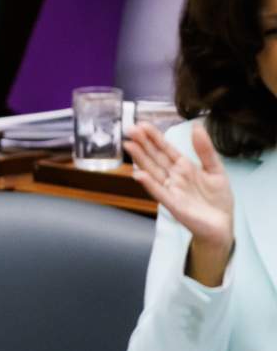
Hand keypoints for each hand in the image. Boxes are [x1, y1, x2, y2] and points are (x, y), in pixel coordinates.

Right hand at [125, 123, 234, 285]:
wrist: (222, 226)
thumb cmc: (218, 200)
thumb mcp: (216, 169)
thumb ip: (205, 149)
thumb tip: (198, 126)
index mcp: (183, 166)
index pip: (165, 148)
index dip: (154, 137)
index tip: (142, 124)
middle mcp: (173, 176)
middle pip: (155, 157)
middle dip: (142, 143)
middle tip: (129, 129)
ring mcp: (171, 189)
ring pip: (153, 171)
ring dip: (140, 159)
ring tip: (129, 145)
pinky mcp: (173, 204)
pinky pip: (159, 192)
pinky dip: (149, 184)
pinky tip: (139, 175)